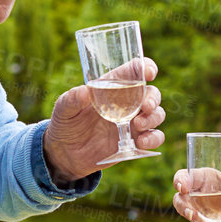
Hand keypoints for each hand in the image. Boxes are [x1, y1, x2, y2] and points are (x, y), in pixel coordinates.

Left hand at [42, 57, 164, 184]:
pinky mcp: (135, 140)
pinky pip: (155, 137)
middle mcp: (127, 103)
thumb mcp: (63, 109)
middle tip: (146, 106)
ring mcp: (132, 121)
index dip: (145, 67)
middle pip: (151, 93)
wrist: (65, 154)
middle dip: (153, 98)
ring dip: (153, 118)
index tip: (149, 72)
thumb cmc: (65, 123)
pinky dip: (154, 138)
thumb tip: (84, 91)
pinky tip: (142, 142)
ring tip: (138, 125)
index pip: (134, 71)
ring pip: (157, 114)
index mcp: (112, 87)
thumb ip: (72, 99)